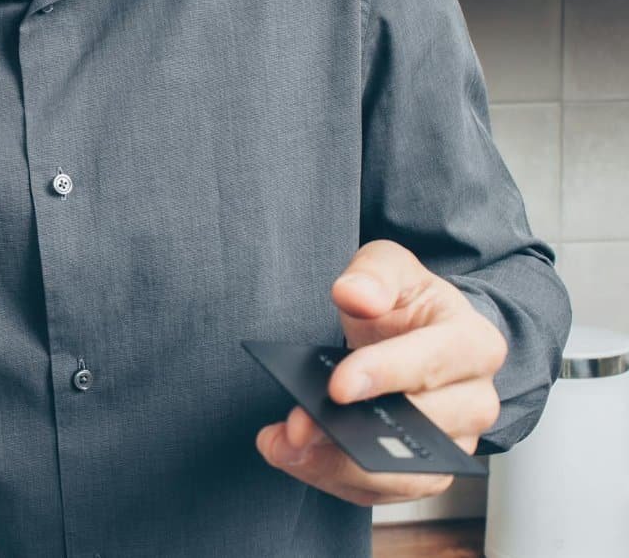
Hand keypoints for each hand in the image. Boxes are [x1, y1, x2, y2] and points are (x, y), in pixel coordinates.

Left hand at [255, 240, 506, 504]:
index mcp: (473, 343)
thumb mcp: (390, 269)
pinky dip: (333, 478)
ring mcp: (454, 443)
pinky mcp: (425, 472)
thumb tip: (354, 294)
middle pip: (422, 428)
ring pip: (404, 474)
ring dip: (337, 466)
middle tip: (296, 425)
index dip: (385, 375)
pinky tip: (292, 457)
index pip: (432, 362)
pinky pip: (382, 491)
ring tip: (284, 447)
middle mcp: (475, 400)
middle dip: (353, 431)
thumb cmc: (406, 305)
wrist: (418, 337)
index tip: (336, 387)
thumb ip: (373, 274)